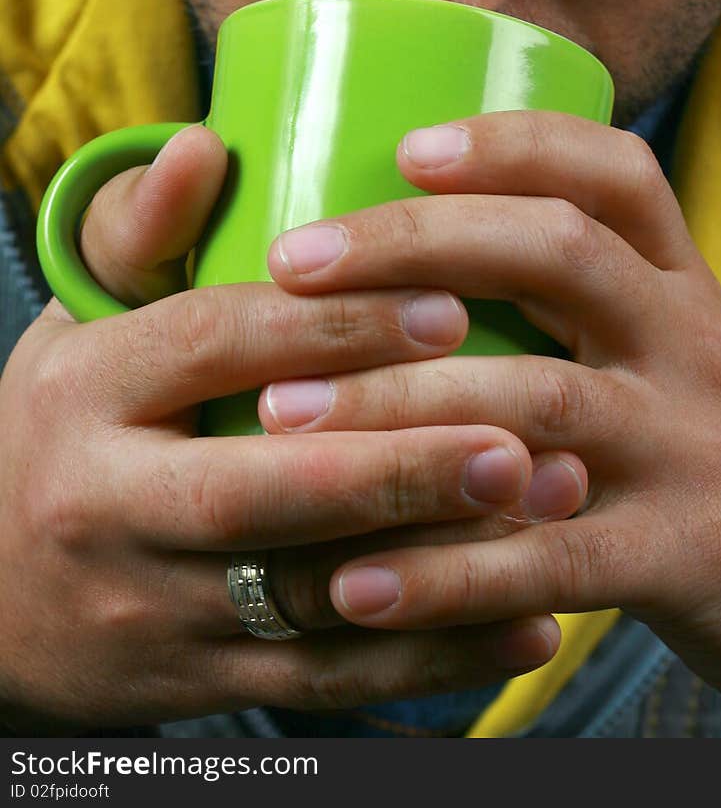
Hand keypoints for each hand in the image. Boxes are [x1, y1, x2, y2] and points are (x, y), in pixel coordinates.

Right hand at [0, 126, 583, 731]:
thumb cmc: (63, 426)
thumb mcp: (78, 325)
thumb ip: (139, 231)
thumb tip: (203, 143)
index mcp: (89, 389)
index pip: (214, 344)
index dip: (333, 326)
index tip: (450, 306)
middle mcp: (109, 505)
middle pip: (263, 491)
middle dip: (399, 468)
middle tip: (520, 442)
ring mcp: (149, 609)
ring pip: (306, 600)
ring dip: (440, 568)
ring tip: (547, 516)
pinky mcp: (191, 687)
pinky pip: (322, 682)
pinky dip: (430, 663)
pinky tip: (525, 628)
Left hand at [264, 112, 720, 727]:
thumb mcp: (686, 354)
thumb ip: (590, 312)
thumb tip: (425, 285)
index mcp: (681, 287)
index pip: (610, 173)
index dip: (509, 144)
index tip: (407, 146)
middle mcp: (686, 345)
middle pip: (557, 253)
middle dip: (415, 244)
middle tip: (290, 264)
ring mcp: (686, 447)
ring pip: (538, 399)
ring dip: (398, 404)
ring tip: (282, 416)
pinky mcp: (684, 555)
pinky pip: (553, 556)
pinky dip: (449, 570)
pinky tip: (359, 579)